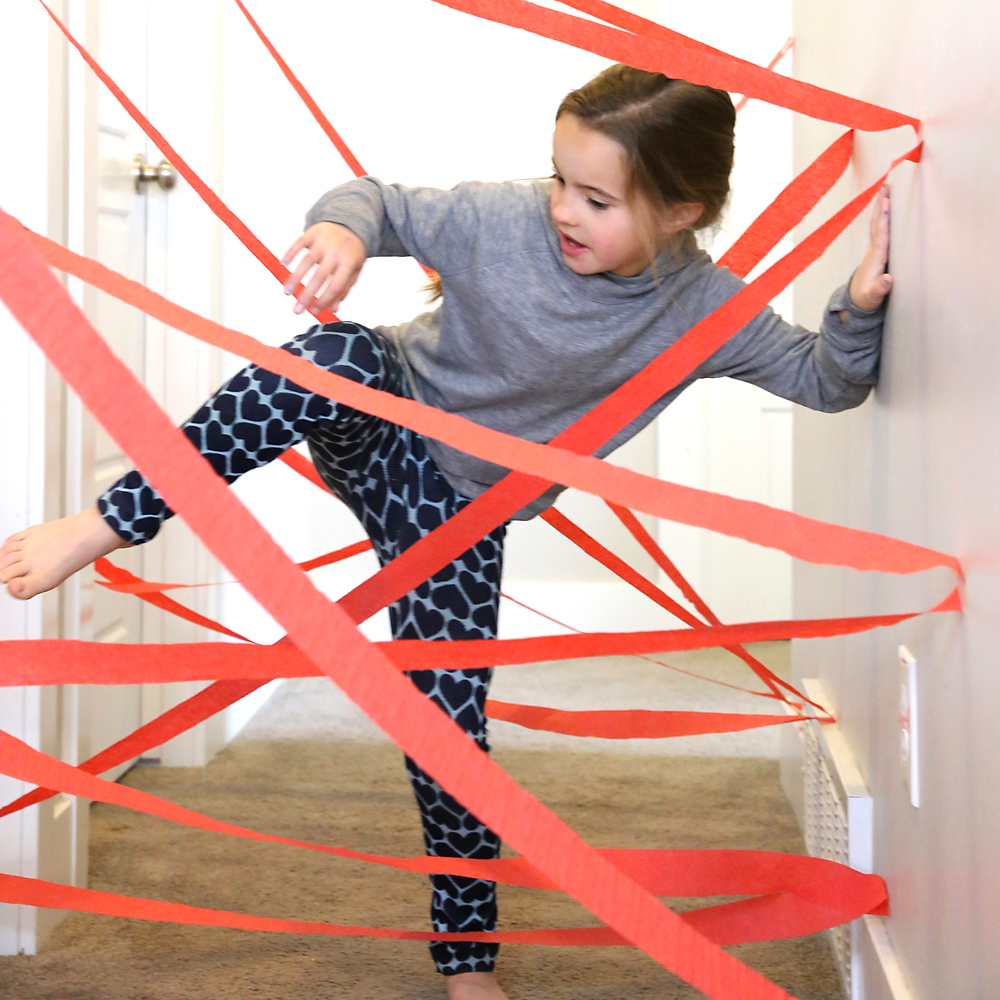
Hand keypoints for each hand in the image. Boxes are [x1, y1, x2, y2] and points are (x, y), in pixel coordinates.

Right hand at [281, 222, 365, 315]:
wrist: (350, 224)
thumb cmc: (350, 253)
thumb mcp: (353, 271)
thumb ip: (344, 289)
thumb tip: (332, 309)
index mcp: (349, 263)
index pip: (335, 286)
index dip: (323, 300)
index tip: (313, 311)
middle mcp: (336, 252)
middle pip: (319, 277)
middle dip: (306, 295)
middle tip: (296, 310)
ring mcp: (324, 241)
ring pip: (306, 262)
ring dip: (294, 279)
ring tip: (286, 293)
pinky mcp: (313, 232)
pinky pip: (299, 244)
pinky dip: (290, 254)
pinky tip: (283, 265)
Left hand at [847, 184, 892, 312]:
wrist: (856, 302)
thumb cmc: (866, 299)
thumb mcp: (873, 297)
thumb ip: (880, 289)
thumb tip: (888, 280)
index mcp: (876, 258)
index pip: (881, 235)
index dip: (884, 220)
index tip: (886, 203)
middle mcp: (874, 250)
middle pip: (877, 223)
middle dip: (881, 205)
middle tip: (886, 184)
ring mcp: (875, 249)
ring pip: (877, 224)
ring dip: (881, 206)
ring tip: (886, 188)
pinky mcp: (878, 251)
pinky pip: (880, 228)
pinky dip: (883, 215)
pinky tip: (886, 206)